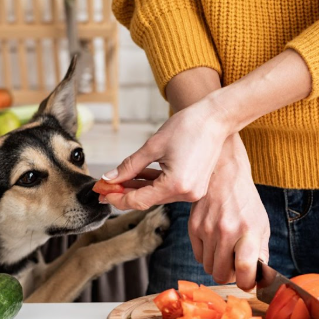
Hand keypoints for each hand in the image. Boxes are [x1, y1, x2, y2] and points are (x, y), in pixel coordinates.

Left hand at [102, 97, 233, 210]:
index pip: (139, 200)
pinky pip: (168, 189)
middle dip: (125, 193)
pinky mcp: (195, 186)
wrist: (216, 118)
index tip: (102, 192)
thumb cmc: (188, 127)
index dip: (117, 197)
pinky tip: (138, 177)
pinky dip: (153, 184)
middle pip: (148, 200)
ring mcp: (193, 191)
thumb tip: (110, 178)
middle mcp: (186, 193)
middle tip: (105, 187)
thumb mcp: (153, 146)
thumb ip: (129, 166)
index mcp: (176, 185)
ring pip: (157, 195)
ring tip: (118, 180)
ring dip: (138, 188)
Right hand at [189, 134, 268, 289]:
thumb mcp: (261, 223)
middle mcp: (226, 232)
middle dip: (230, 276)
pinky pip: (198, 256)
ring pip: (209, 268)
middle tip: (236, 266)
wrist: (223, 174)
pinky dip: (207, 255)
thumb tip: (258, 277)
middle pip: (222, 275)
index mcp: (248, 231)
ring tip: (226, 251)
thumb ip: (261, 251)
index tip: (248, 282)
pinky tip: (215, 242)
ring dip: (218, 265)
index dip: (247, 283)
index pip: (245, 269)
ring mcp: (207, 230)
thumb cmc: (245, 200)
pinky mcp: (193, 227)